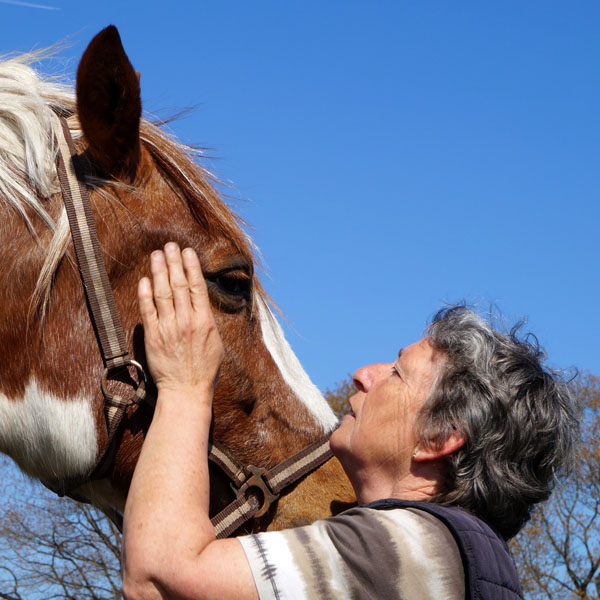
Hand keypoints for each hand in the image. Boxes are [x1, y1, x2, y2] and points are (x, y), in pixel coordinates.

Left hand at [137, 243, 223, 399]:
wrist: (186, 391)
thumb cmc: (204, 370)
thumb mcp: (216, 343)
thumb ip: (207, 320)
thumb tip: (200, 302)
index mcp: (205, 322)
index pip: (197, 287)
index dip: (191, 267)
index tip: (187, 252)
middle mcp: (187, 321)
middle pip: (179, 285)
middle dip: (174, 262)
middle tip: (170, 246)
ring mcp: (169, 328)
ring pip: (163, 293)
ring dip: (159, 271)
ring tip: (157, 254)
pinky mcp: (154, 337)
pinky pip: (148, 311)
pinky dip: (145, 294)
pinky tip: (145, 280)